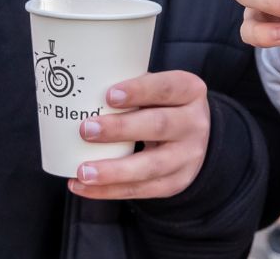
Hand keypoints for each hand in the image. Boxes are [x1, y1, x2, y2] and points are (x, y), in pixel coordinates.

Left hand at [68, 71, 209, 199]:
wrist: (196, 139)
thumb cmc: (165, 107)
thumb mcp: (160, 91)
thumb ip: (133, 89)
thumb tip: (83, 92)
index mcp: (190, 92)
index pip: (167, 88)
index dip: (139, 90)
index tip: (108, 95)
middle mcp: (194, 124)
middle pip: (159, 126)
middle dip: (120, 129)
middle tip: (86, 130)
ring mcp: (187, 157)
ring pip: (151, 166)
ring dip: (113, 170)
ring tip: (83, 171)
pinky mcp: (175, 183)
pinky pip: (141, 190)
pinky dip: (109, 190)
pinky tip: (83, 186)